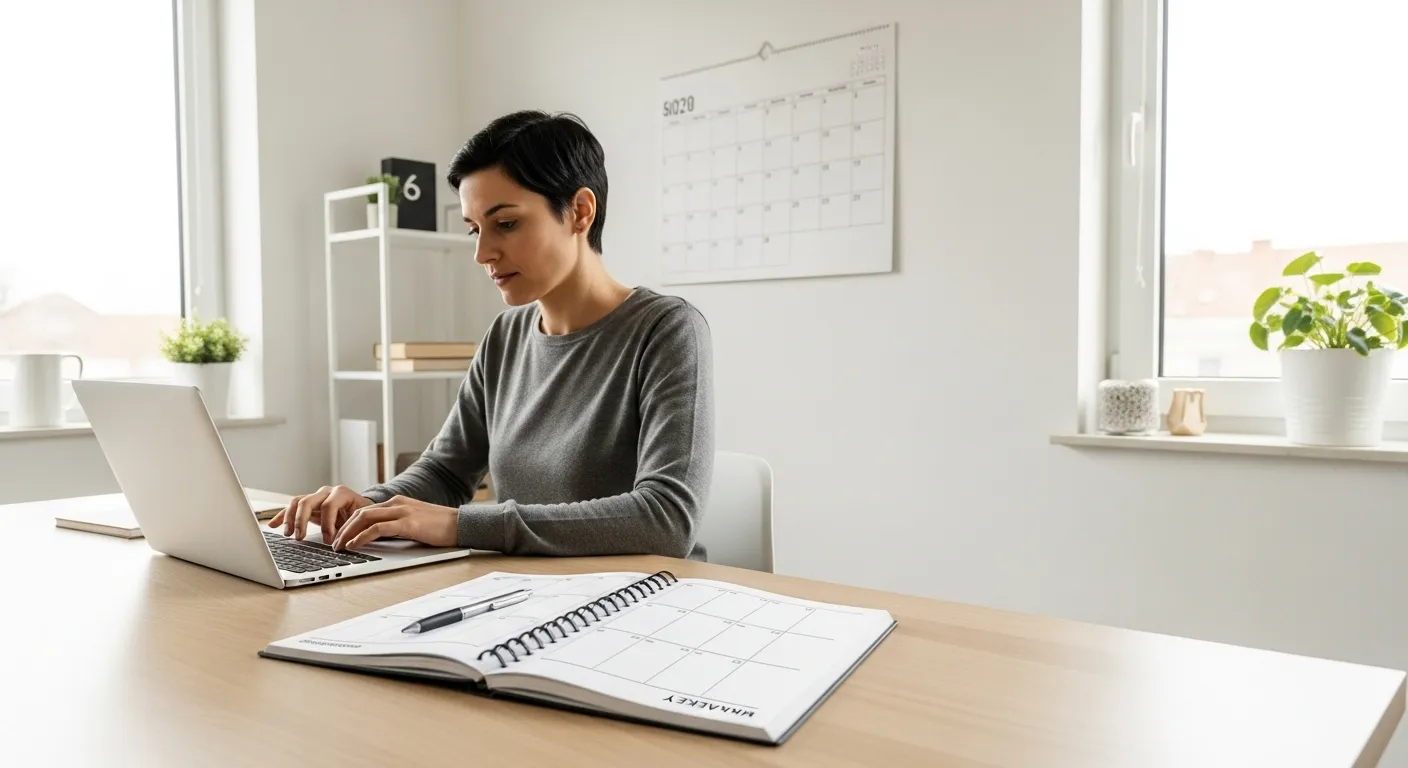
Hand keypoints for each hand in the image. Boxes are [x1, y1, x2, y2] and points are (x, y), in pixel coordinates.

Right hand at [268, 485, 374, 542]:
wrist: (364, 510)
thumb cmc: (364, 516)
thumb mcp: (363, 520)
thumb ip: (353, 528)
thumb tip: (344, 543)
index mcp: (342, 494)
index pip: (328, 506)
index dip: (327, 524)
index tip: (328, 541)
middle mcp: (327, 492)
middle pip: (307, 501)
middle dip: (302, 521)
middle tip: (300, 538)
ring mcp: (316, 497)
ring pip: (297, 503)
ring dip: (290, 518)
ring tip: (288, 534)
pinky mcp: (309, 505)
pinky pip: (292, 508)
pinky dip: (282, 516)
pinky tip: (273, 525)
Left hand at [330, 495, 457, 550]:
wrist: (462, 524)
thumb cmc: (441, 527)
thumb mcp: (415, 523)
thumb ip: (397, 525)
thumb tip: (379, 539)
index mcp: (397, 502)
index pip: (366, 511)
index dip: (349, 524)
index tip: (340, 537)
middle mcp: (397, 503)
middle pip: (360, 513)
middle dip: (343, 529)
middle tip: (334, 543)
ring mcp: (402, 511)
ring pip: (364, 519)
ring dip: (348, 533)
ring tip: (339, 546)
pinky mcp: (407, 523)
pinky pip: (377, 529)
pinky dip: (362, 537)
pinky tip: (354, 545)